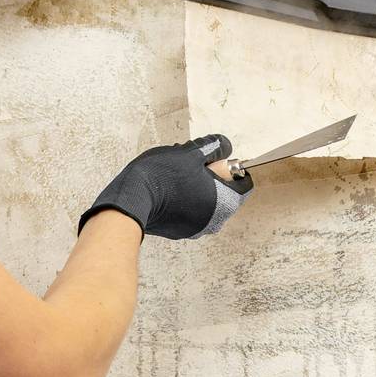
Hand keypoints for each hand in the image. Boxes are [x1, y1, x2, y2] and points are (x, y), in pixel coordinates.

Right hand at [80, 135, 249, 240]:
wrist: (131, 198)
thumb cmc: (163, 176)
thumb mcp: (192, 153)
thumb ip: (214, 147)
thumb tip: (224, 145)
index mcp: (225, 203)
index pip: (244, 185)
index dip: (232, 168)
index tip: (217, 160)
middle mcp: (215, 221)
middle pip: (224, 193)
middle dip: (212, 176)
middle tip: (192, 164)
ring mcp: (196, 229)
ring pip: (205, 202)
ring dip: (197, 187)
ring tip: (177, 174)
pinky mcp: (179, 231)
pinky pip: (190, 212)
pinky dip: (184, 200)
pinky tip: (168, 189)